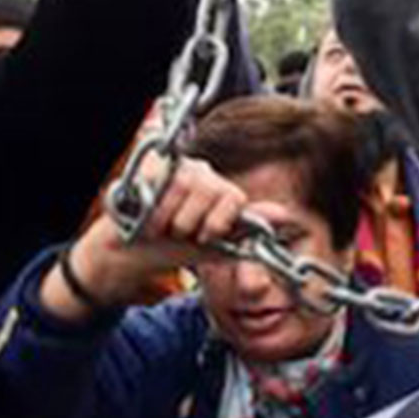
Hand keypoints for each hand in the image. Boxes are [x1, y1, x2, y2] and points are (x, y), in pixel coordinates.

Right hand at [41, 157, 247, 319]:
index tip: (204, 236)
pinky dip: (152, 207)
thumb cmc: (171, 248)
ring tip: (161, 225)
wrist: (131, 253)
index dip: (218, 223)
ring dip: (169, 218)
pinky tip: (147, 213)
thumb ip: (247, 228)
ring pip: (184, 187)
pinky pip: (160, 181)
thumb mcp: (213, 244)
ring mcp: (175, 166)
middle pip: (209, 189)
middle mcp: (200, 171)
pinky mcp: (151, 164)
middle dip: (190, 223)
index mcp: (218, 188)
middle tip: (178, 231)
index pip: (233, 196)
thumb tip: (287, 215)